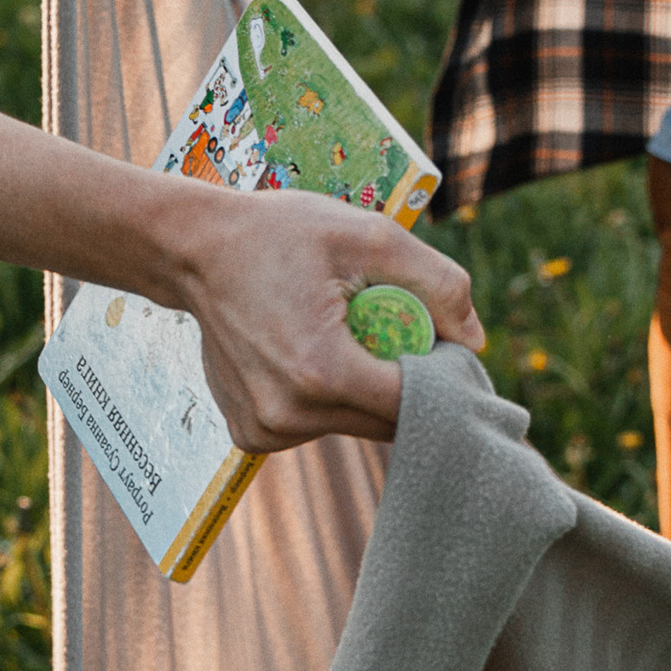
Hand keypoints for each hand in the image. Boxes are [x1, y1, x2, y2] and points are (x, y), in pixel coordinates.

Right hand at [170, 183, 482, 448]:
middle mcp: (288, 416)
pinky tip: (309, 352)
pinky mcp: (251, 435)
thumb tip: (475, 339)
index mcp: (320, 372)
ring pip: (354, 426)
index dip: (443, 377)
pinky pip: (319, 425)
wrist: (195, 250)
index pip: (413, 403)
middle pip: (386, 422)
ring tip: (341, 333)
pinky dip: (329, 396)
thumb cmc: (280, 234)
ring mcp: (265, 431)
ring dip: (366, 390)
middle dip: (406, 383)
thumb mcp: (369, 235)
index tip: (446, 345)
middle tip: (397, 329)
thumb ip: (436, 282)